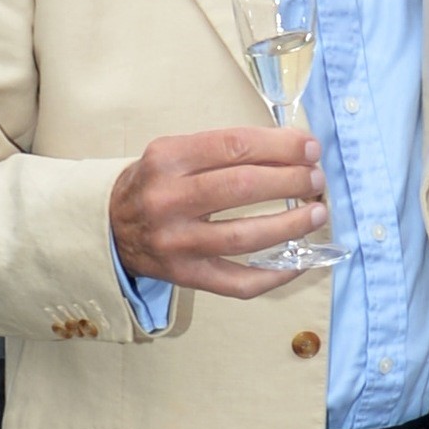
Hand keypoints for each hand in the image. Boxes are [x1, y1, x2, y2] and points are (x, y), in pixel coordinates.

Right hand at [110, 128, 328, 297]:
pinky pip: (240, 282)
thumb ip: (224, 150)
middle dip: (291, 181)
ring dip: (292, 225)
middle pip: (243, 187)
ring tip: (317, 213)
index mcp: (167, 159)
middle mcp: (168, 200)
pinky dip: (276, 274)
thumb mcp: (174, 152)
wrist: (110, 227)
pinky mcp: (187, 276)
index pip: (234, 146)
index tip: (310, 147)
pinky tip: (300, 261)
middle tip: (316, 179)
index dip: (280, 146)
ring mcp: (177, 243)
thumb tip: (293, 150)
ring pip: (246, 236)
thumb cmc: (155, 184)